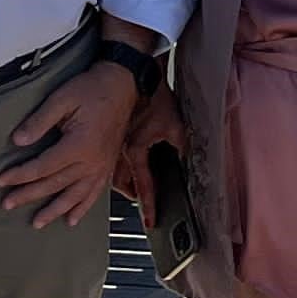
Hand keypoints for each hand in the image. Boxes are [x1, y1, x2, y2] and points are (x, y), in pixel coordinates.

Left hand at [0, 57, 140, 227]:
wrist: (123, 85)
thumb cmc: (93, 89)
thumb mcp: (62, 98)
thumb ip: (39, 121)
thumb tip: (18, 141)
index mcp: (79, 144)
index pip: (43, 167)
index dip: (20, 175)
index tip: (2, 180)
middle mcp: (92, 161)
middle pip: (55, 184)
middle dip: (29, 195)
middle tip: (8, 204)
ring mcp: (102, 166)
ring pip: (74, 195)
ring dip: (54, 210)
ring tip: (37, 222)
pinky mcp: (107, 166)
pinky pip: (94, 194)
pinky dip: (82, 208)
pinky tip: (72, 220)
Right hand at [112, 84, 184, 227]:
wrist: (137, 75)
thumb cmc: (156, 97)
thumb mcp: (175, 125)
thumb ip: (181, 147)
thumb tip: (187, 162)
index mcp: (135, 150)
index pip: (143, 185)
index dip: (149, 205)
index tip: (151, 222)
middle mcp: (120, 151)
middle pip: (120, 185)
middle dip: (130, 196)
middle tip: (141, 207)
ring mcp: (112, 144)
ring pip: (110, 175)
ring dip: (121, 185)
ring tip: (131, 192)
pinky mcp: (111, 136)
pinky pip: (110, 160)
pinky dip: (117, 170)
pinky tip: (123, 171)